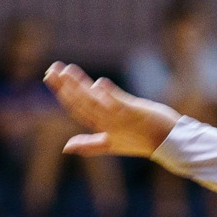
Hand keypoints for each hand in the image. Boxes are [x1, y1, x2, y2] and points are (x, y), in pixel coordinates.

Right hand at [44, 63, 180, 157]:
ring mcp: (119, 118)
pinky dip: (109, 94)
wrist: (166, 142)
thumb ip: (88, 145)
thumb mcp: (110, 145)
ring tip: (67, 69)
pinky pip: (119, 103)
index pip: (75, 109)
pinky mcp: (134, 112)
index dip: (61, 93)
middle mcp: (106, 123)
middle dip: (64, 86)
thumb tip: (65, 147)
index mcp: (99, 128)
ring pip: (95, 102)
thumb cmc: (139, 142)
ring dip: (80, 86)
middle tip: (51, 69)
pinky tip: (98, 82)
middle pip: (80, 103)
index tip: (50, 77)